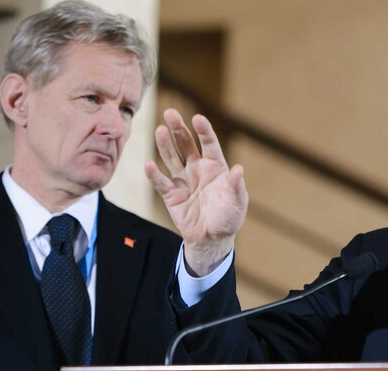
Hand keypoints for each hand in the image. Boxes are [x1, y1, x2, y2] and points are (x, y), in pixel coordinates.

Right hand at [145, 109, 247, 275]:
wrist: (212, 239)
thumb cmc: (228, 219)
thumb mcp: (237, 202)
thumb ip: (236, 186)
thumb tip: (238, 169)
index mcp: (216, 167)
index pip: (209, 144)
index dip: (203, 131)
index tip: (197, 118)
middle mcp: (197, 169)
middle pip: (186, 145)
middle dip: (179, 129)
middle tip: (170, 113)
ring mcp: (183, 180)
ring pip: (171, 158)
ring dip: (165, 144)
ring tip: (160, 130)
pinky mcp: (171, 195)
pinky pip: (161, 182)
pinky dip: (154, 174)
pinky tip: (149, 164)